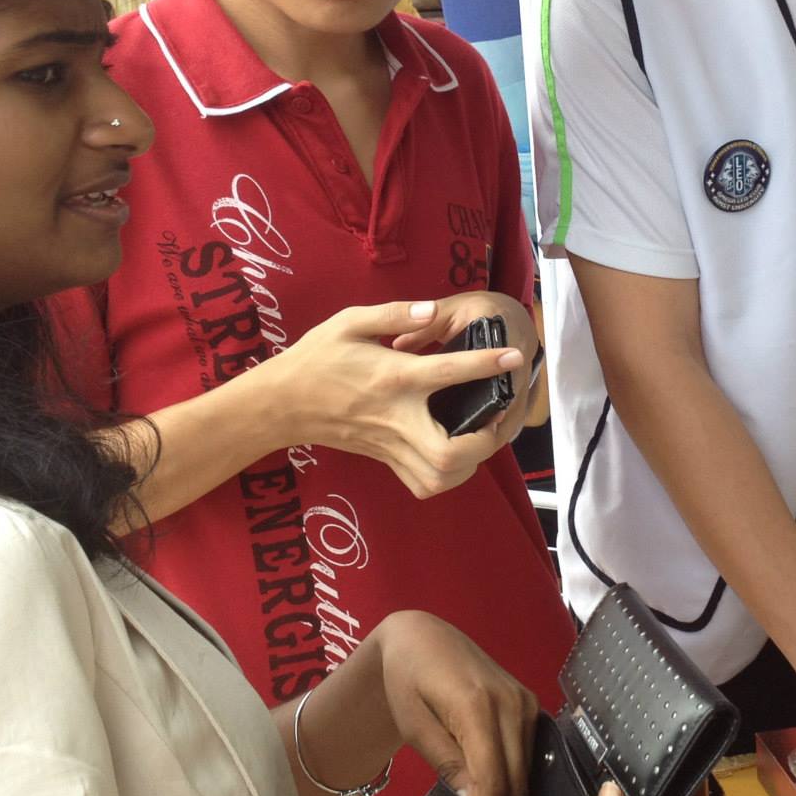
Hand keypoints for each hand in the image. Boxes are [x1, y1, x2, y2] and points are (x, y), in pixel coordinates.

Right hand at [271, 300, 524, 496]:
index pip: (450, 373)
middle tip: (497, 417)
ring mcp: (390, 445)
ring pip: (439, 477)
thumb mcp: (348, 322)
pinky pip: (424, 484)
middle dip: (485, 440)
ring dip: (471, 462)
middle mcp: (396, 418)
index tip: (513, 358)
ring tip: (482, 436)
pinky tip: (456, 455)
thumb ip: (394, 314)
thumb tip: (432, 310)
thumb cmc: (317, 358)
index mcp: (394, 378)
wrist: (281, 403)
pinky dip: (448, 477)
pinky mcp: (385, 460)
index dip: (486, 365)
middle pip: (449, 451)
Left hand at [375, 611, 537, 795]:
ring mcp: (526, 701)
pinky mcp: (530, 703)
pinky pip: (530, 752)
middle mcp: (512, 703)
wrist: (422, 638)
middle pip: (518, 780)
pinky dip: (516, 775)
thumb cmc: (407, 680)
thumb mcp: (415, 726)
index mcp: (478, 706)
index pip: (495, 779)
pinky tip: (495, 786)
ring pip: (528, 771)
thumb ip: (447, 764)